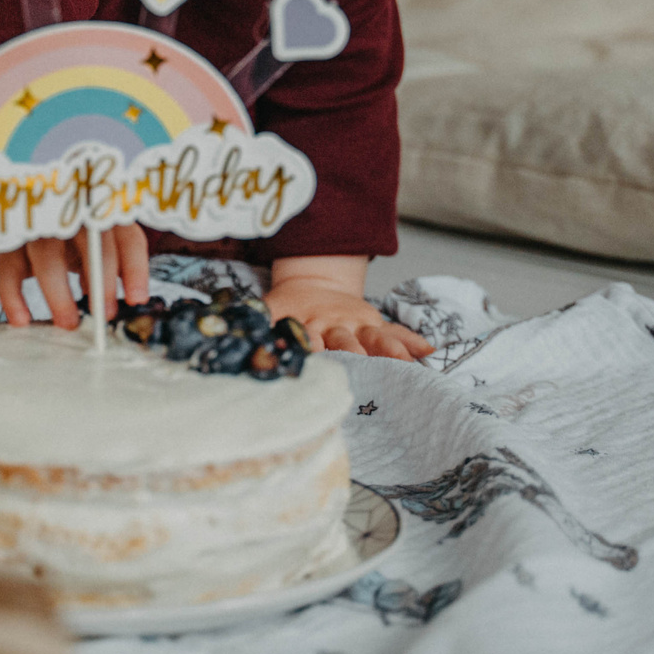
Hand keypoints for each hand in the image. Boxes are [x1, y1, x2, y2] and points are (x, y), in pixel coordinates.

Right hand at [0, 224, 149, 328]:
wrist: (40, 214)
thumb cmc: (78, 239)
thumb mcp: (100, 246)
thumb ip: (110, 267)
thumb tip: (121, 302)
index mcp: (104, 215)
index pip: (127, 238)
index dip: (134, 270)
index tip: (136, 299)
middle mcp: (73, 215)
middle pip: (90, 245)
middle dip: (101, 283)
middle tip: (104, 315)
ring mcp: (39, 227)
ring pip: (48, 258)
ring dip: (60, 295)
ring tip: (69, 323)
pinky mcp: (10, 243)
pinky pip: (7, 270)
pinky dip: (13, 297)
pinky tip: (22, 319)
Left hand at [266, 257, 431, 359]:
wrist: (311, 287)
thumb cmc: (288, 311)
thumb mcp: (267, 313)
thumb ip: (252, 324)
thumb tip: (226, 335)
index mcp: (308, 327)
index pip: (310, 342)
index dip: (310, 352)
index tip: (313, 361)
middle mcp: (335, 327)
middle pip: (344, 343)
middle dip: (351, 355)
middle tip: (359, 366)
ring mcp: (357, 327)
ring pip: (373, 340)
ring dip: (386, 351)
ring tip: (401, 362)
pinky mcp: (373, 326)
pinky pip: (395, 333)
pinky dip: (410, 341)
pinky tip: (427, 350)